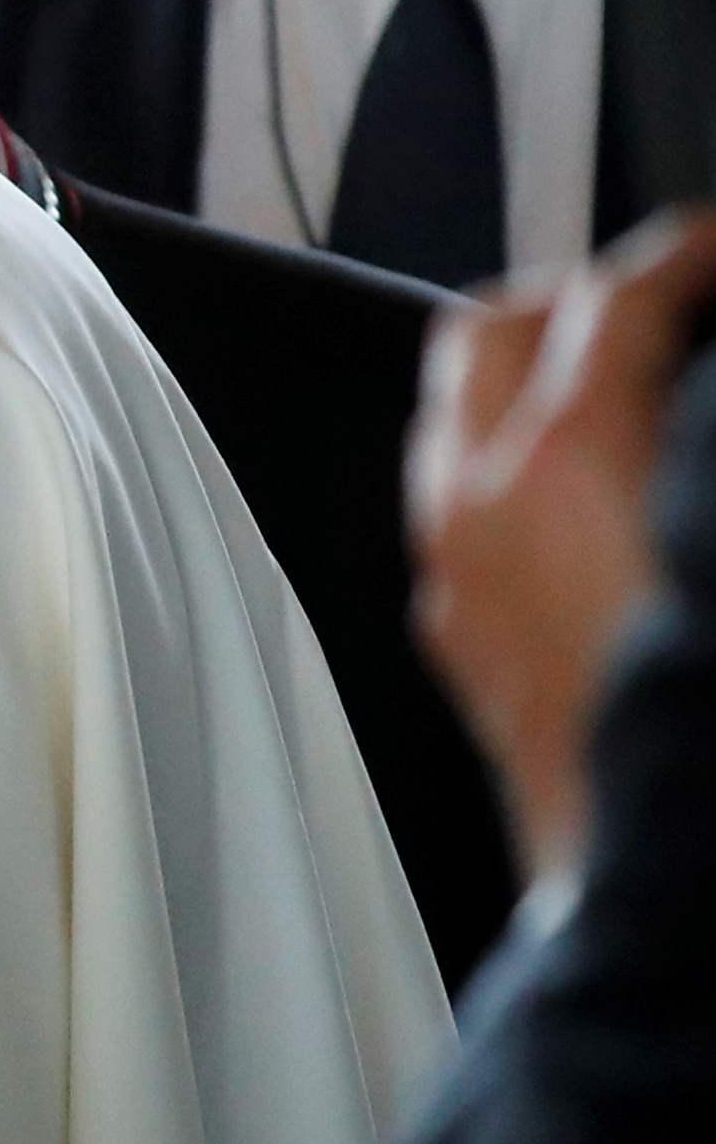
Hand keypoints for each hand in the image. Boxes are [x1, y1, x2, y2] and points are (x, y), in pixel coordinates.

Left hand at [410, 210, 715, 881]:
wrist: (659, 891)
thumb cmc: (703, 739)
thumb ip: (712, 436)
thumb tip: (712, 393)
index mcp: (566, 464)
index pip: (617, 293)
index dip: (690, 252)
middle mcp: (479, 507)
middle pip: (495, 328)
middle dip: (587, 293)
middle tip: (674, 297)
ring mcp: (454, 575)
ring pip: (459, 418)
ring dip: (540, 376)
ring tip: (636, 381)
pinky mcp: (461, 640)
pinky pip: (460, 504)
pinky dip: (518, 462)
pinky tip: (603, 489)